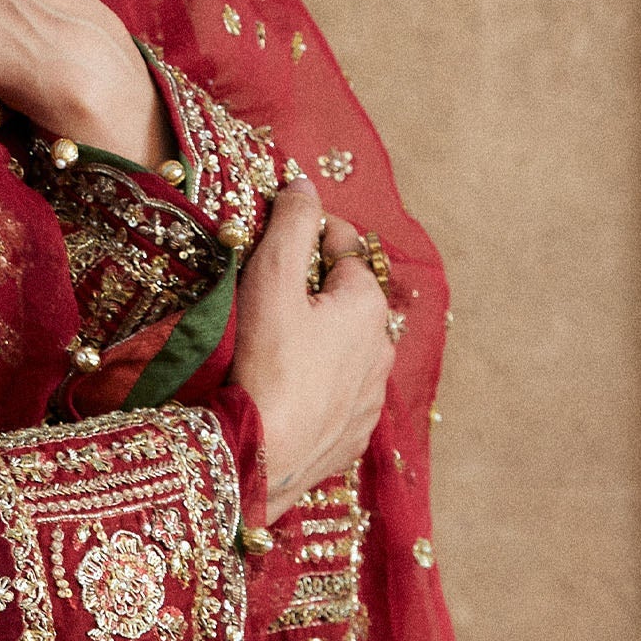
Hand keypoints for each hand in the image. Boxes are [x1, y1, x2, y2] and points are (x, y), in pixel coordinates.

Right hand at [231, 180, 395, 520]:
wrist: (259, 457)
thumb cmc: (262, 362)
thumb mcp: (271, 278)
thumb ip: (291, 223)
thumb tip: (305, 183)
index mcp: (367, 306)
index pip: (346, 247)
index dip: (314, 230)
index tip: (285, 225)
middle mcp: (380, 350)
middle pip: (351, 299)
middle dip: (320, 286)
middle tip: (275, 283)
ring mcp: (370, 398)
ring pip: (349, 350)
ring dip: (324, 337)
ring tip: (280, 338)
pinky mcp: (352, 436)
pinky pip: (342, 395)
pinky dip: (322, 382)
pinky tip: (290, 385)